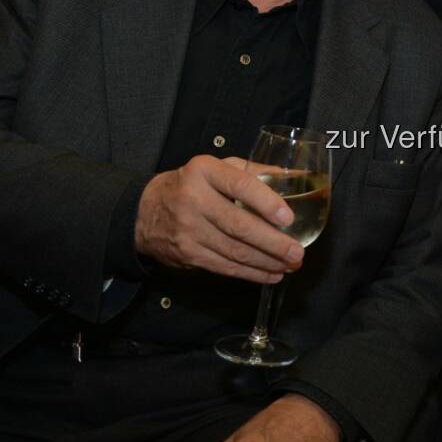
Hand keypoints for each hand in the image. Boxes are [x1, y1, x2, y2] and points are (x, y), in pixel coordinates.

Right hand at [135, 154, 303, 281]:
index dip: (266, 203)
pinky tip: (271, 274)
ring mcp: (188, 230)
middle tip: (297, 252)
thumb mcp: (217, 167)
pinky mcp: (187, 254)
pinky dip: (251, 273)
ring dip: (267, 262)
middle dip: (273, 243)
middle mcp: (194, 199)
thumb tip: (296, 177)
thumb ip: (254, 171)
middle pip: (239, 225)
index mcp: (204, 171)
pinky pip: (224, 267)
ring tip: (291, 265)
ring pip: (234, 251)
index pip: (239, 186)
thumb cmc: (192, 185)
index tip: (288, 218)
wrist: (144, 211)